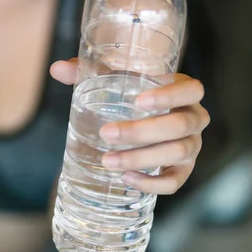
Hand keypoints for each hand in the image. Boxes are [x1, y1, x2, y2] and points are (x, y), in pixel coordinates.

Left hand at [50, 59, 209, 194]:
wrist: (138, 128)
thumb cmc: (128, 96)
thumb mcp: (112, 81)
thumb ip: (86, 72)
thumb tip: (56, 69)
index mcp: (184, 90)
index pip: (191, 90)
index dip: (169, 95)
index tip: (138, 102)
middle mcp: (195, 118)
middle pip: (179, 125)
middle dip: (142, 131)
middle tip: (107, 134)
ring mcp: (192, 146)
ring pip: (177, 153)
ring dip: (141, 158)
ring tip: (108, 161)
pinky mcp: (183, 170)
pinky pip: (175, 181)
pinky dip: (153, 183)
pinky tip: (127, 178)